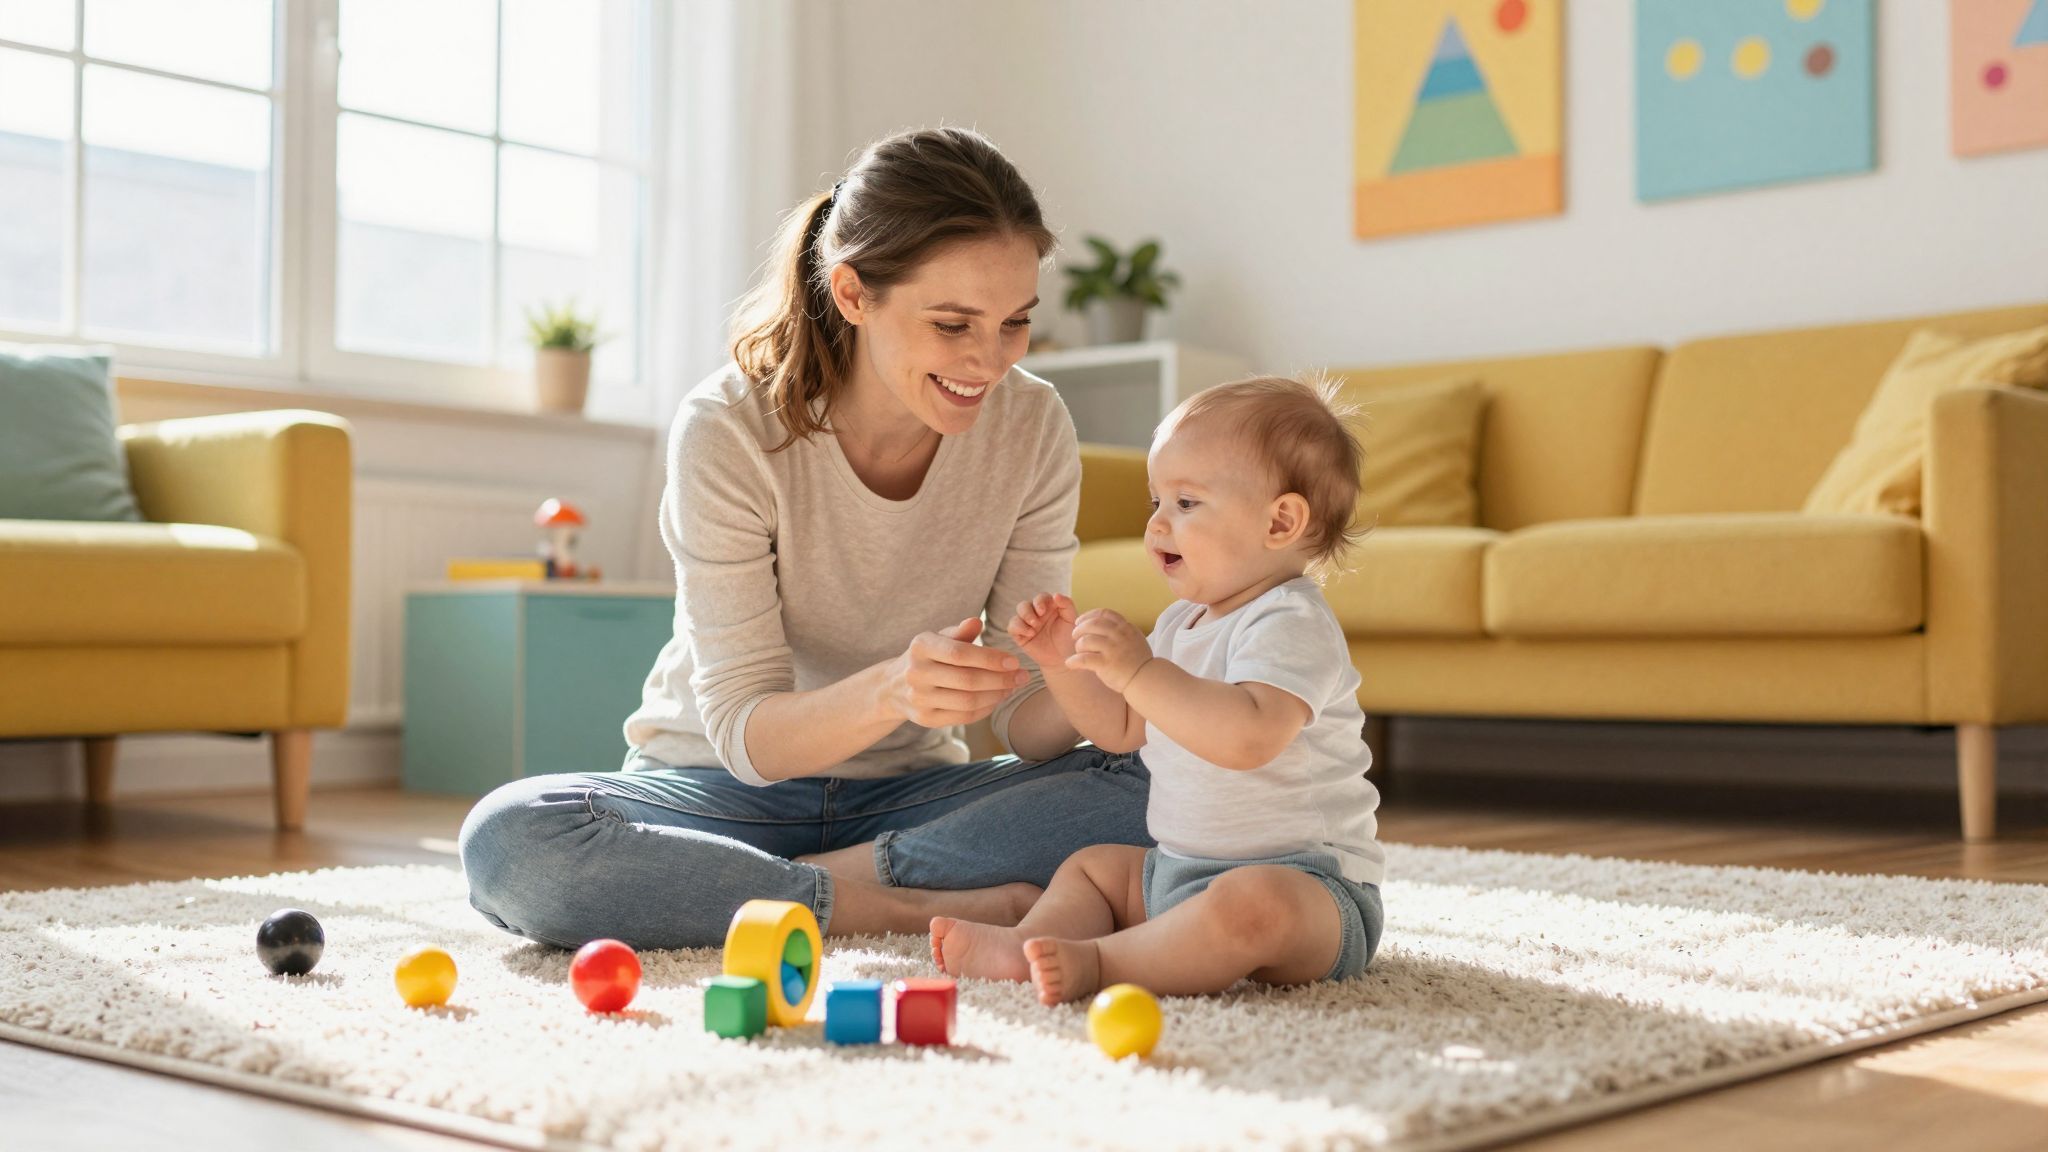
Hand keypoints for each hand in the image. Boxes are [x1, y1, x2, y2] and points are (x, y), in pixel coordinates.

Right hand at [883, 617, 1031, 728]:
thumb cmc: (928, 656)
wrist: (895, 685)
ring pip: (967, 701)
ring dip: (997, 695)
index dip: (990, 658)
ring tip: (1012, 687)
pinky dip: (985, 709)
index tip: (1014, 661)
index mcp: (920, 646)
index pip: (960, 654)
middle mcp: (916, 673)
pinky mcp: (925, 719)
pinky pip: (963, 717)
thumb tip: (977, 621)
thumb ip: (960, 632)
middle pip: (967, 680)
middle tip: (1023, 676)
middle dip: (1001, 679)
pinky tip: (997, 698)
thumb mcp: (939, 638)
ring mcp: (919, 698)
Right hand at [1006, 592, 1076, 668]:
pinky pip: (1012, 627)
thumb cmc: (1068, 638)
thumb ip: (1066, 604)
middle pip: (1025, 604)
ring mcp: (1027, 624)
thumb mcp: (1071, 620)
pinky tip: (1030, 634)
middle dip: (1028, 611)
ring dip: (1024, 618)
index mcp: (1048, 607)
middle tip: (1036, 621)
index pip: (1040, 598)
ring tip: (1034, 628)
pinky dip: (1018, 628)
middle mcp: (1036, 613)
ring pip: (1017, 614)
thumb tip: (1055, 594)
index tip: (1043, 611)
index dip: (1039, 601)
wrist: (1062, 659)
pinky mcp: (1020, 635)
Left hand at [1066, 608, 1152, 692]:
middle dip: (1080, 628)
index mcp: (1126, 627)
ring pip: (1086, 640)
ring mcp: (1112, 649)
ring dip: (1078, 645)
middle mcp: (1119, 635)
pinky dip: (1074, 661)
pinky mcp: (1106, 664)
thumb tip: (1101, 626)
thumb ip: (1120, 631)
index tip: (1080, 621)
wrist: (1146, 679)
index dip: (1089, 615)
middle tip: (1074, 635)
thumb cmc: (1139, 661)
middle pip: (1092, 624)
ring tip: (1078, 652)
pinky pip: (1084, 659)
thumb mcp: (1135, 638)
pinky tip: (1070, 663)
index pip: (1104, 613)